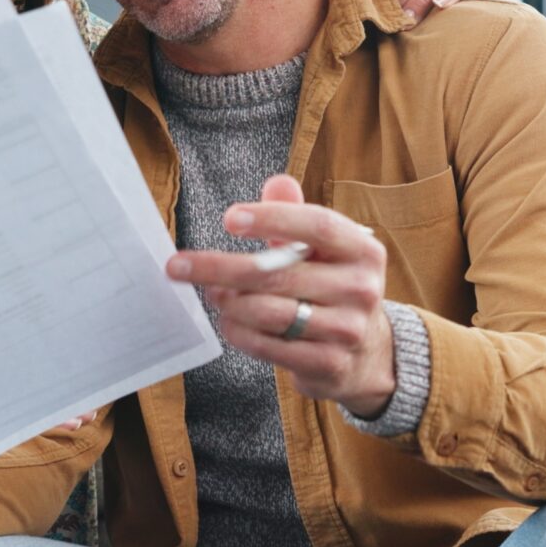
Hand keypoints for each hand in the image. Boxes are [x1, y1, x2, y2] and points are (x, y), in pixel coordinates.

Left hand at [165, 175, 398, 413]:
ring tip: (212, 294)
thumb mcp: (324, 250)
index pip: (318, 227)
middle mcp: (361, 288)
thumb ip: (297, 215)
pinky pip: (270, 346)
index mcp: (363, 251)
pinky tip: (229, 322)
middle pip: (280, 273)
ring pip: (271, 312)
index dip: (273, 219)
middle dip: (221, 268)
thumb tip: (277, 183)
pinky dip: (240, 332)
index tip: (229, 218)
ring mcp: (348, 329)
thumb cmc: (333, 289)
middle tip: (179, 265)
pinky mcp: (329, 363)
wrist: (367, 354)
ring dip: (229, 303)